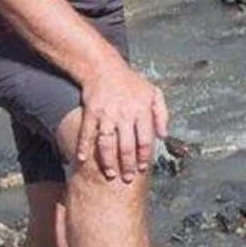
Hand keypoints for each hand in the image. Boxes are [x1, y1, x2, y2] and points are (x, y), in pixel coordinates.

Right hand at [77, 61, 169, 182]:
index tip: (142, 168)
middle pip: (127, 145)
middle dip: (128, 164)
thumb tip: (164, 135)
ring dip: (108, 160)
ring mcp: (106, 114)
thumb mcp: (153, 92)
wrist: (104, 68)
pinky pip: (86, 132)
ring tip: (110, 174)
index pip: (145, 139)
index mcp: (142, 110)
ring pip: (107, 142)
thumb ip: (161, 114)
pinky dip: (83, 147)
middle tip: (127, 178)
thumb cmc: (131, 83)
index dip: (144, 156)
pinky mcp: (90, 112)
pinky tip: (81, 159)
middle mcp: (125, 114)